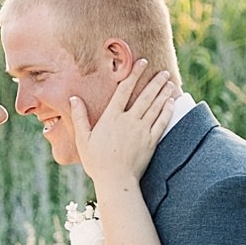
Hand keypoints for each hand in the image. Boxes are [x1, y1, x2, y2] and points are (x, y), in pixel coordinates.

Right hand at [72, 63, 177, 192]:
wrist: (116, 181)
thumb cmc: (96, 161)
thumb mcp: (83, 139)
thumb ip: (80, 116)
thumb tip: (74, 98)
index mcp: (112, 117)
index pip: (124, 90)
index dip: (134, 74)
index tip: (142, 63)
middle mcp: (129, 120)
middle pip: (145, 96)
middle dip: (155, 81)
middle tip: (162, 71)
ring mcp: (142, 130)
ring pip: (155, 106)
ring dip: (163, 93)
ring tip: (169, 82)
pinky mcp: (151, 141)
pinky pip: (162, 122)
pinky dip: (167, 110)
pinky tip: (171, 102)